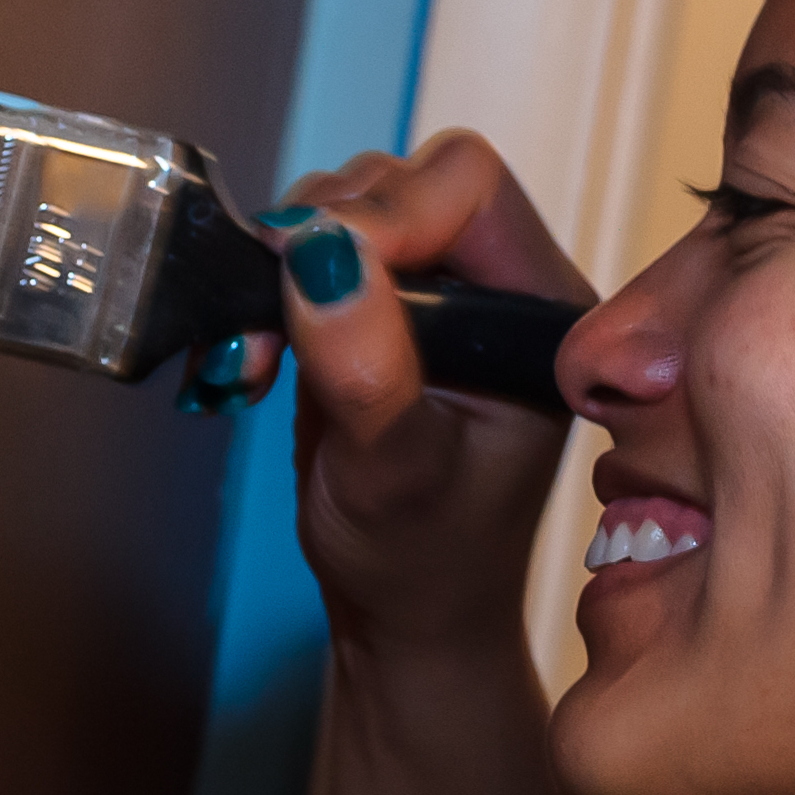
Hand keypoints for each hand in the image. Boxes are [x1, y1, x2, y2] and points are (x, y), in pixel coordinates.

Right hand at [198, 130, 586, 662]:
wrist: (404, 613)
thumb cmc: (422, 561)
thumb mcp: (393, 475)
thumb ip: (367, 369)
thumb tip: (318, 256)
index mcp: (541, 311)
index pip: (466, 188)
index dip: (384, 214)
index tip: (316, 277)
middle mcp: (498, 285)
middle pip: (402, 181)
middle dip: (323, 236)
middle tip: (277, 320)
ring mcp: (437, 293)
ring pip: (349, 207)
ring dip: (284, 263)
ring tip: (262, 354)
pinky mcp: (380, 308)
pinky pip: (313, 250)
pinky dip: (266, 284)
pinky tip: (253, 351)